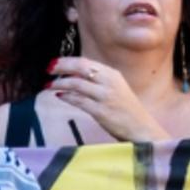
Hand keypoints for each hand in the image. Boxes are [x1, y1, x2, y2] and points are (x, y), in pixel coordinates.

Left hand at [47, 56, 168, 142]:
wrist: (141, 128)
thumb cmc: (126, 110)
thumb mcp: (115, 88)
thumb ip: (98, 80)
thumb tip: (74, 75)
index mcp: (112, 74)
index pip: (86, 62)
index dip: (67, 60)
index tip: (55, 63)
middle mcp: (109, 82)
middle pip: (80, 68)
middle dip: (62, 67)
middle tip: (48, 69)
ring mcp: (105, 96)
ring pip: (77, 84)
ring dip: (60, 83)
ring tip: (48, 85)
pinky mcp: (101, 111)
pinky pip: (79, 101)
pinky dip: (67, 97)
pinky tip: (59, 96)